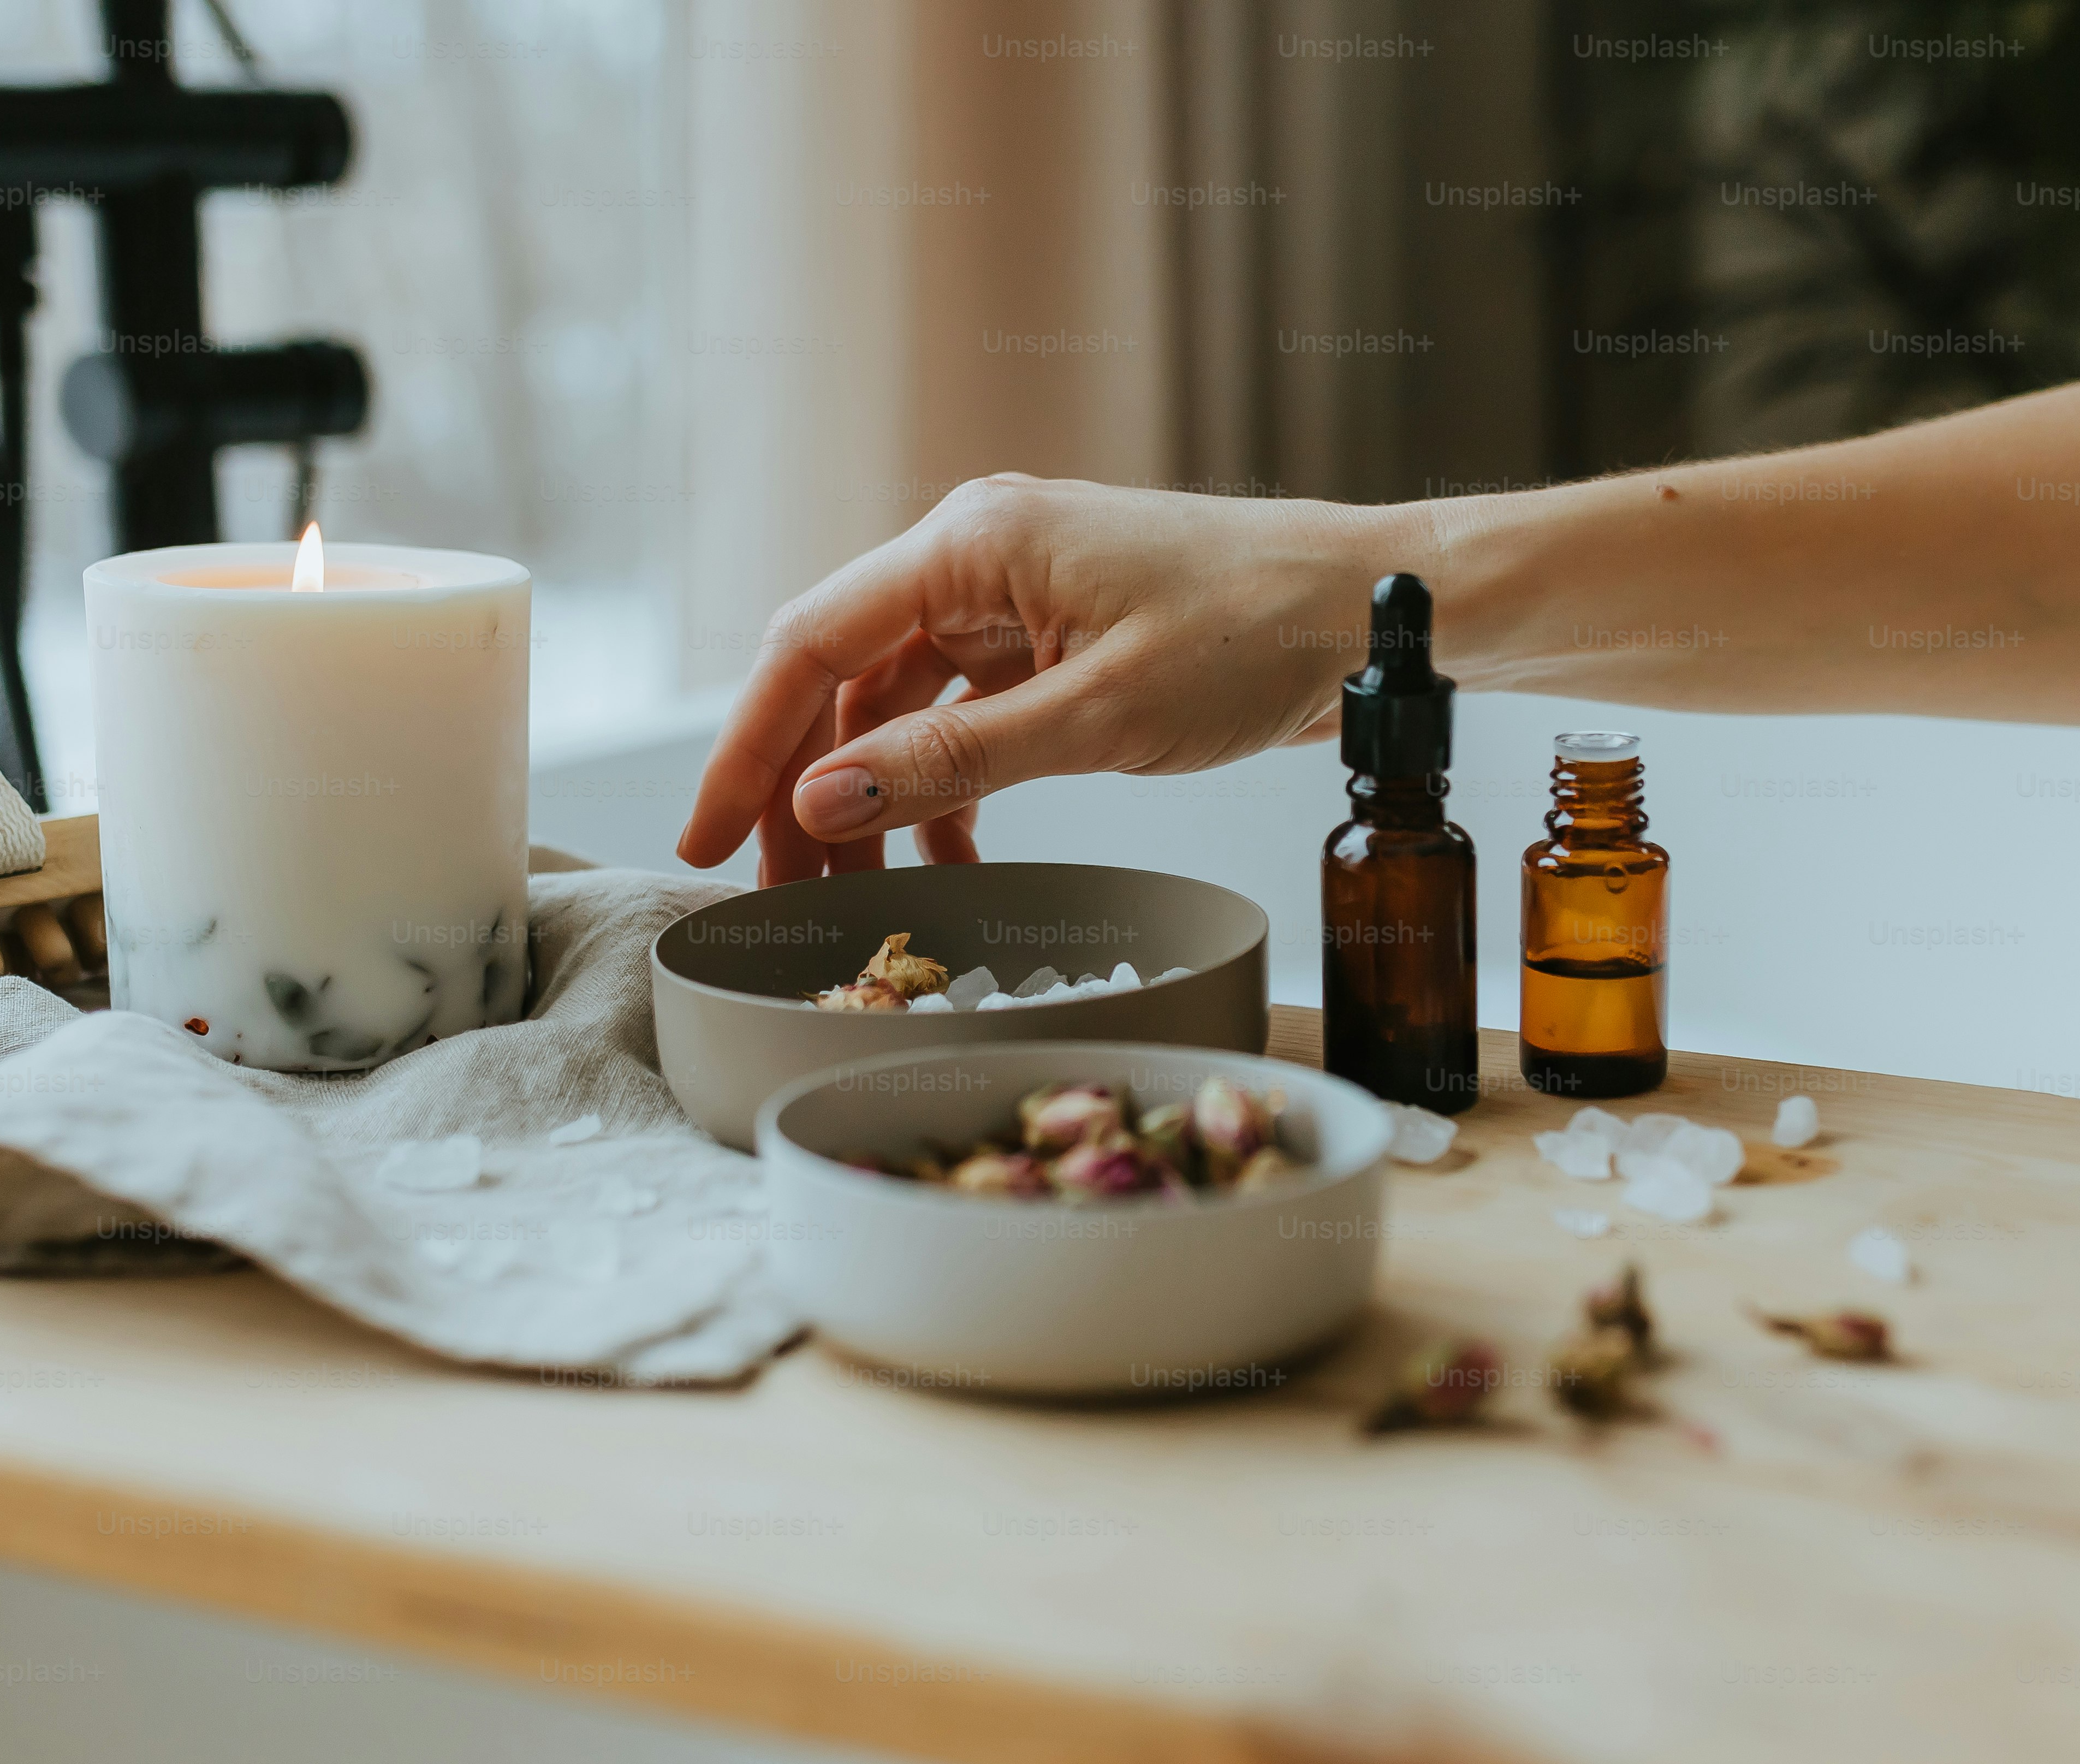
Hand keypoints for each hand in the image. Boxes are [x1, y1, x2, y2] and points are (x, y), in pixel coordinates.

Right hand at [676, 475, 1406, 882]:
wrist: (1371, 611)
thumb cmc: (1258, 633)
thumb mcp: (1099, 715)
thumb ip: (955, 762)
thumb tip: (824, 802)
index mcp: (969, 544)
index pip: (809, 646)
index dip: (747, 750)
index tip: (708, 844)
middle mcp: (973, 559)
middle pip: (840, 682)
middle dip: (803, 793)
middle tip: (780, 902)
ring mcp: (1012, 600)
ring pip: (896, 710)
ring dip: (873, 805)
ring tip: (857, 903)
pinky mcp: (1050, 642)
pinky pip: (961, 720)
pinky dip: (944, 793)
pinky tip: (951, 864)